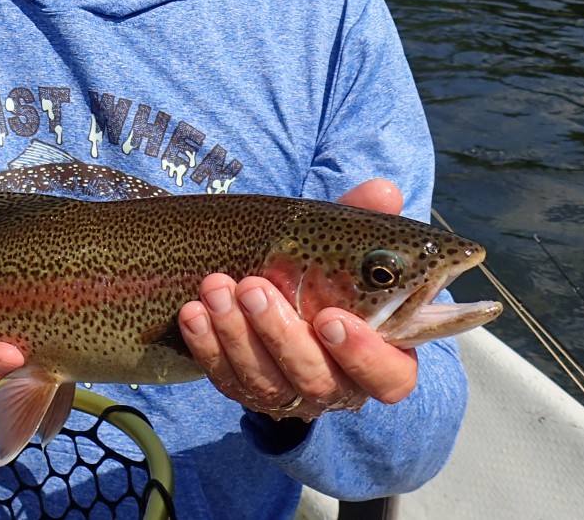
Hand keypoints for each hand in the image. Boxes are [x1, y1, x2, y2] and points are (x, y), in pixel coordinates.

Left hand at [178, 179, 419, 419]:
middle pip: (317, 380)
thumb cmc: (324, 268)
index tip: (329, 318)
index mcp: (381, 356)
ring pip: (266, 383)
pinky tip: (194, 313)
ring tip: (216, 287)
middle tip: (252, 287)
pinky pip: (227, 379)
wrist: (276, 283)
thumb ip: (366, 217)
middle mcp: (339, 385)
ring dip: (236, 335)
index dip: (364, 356)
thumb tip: (383, 190)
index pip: (390, 378)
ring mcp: (290, 393)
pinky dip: (207, 346)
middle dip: (280, 334)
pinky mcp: (246, 389)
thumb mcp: (343, 239)